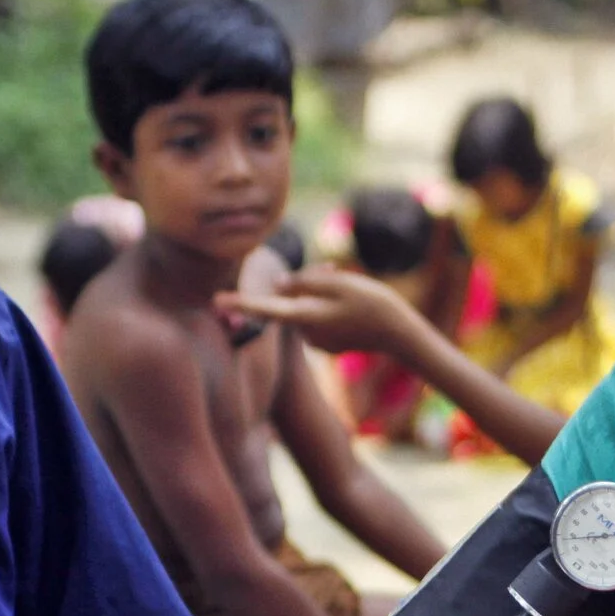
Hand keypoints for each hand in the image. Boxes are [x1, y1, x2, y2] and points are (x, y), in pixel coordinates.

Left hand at [215, 267, 432, 359]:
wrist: (399, 334)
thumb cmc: (372, 303)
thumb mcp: (339, 283)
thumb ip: (305, 281)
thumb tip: (278, 283)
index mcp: (306, 316)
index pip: (266, 308)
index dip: (240, 303)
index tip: (216, 302)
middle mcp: (306, 333)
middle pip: (291, 302)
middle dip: (303, 285)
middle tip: (334, 270)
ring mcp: (317, 342)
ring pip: (306, 310)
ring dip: (318, 296)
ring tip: (350, 289)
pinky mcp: (327, 345)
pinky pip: (318, 320)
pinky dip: (328, 310)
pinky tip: (352, 307)